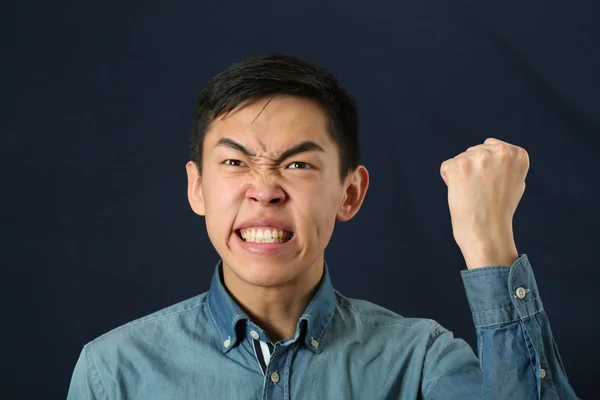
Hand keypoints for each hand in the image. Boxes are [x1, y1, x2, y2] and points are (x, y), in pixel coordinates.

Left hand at [440, 138, 529, 268]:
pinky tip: (461, 193)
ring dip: (461, 175)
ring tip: (473, 194)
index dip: (487, 169)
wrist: (487, 232)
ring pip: (460, 159)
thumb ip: (506, 163)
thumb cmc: (499, 211)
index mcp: (518, 154)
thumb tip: (493, 147)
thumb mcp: (515, 182)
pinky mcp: (459, 165)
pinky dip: (449, 180)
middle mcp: (501, 151)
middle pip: (474, 151)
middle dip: (474, 170)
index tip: (493, 185)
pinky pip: (446, 168)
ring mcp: (480, 157)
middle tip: (482, 192)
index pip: (491, 146)